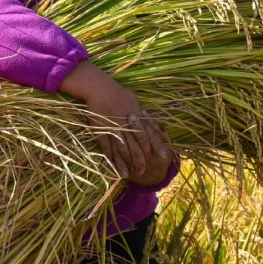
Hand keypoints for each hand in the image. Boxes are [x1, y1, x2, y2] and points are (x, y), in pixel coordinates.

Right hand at [60, 61, 172, 185]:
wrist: (100, 88)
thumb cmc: (118, 94)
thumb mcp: (134, 102)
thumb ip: (143, 116)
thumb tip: (154, 125)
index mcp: (136, 118)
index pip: (148, 136)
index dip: (155, 148)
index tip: (162, 158)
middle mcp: (126, 125)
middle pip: (134, 146)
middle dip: (139, 160)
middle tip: (142, 172)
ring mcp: (113, 129)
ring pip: (120, 149)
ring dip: (123, 163)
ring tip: (126, 175)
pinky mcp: (101, 130)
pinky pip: (105, 146)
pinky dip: (108, 157)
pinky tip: (110, 165)